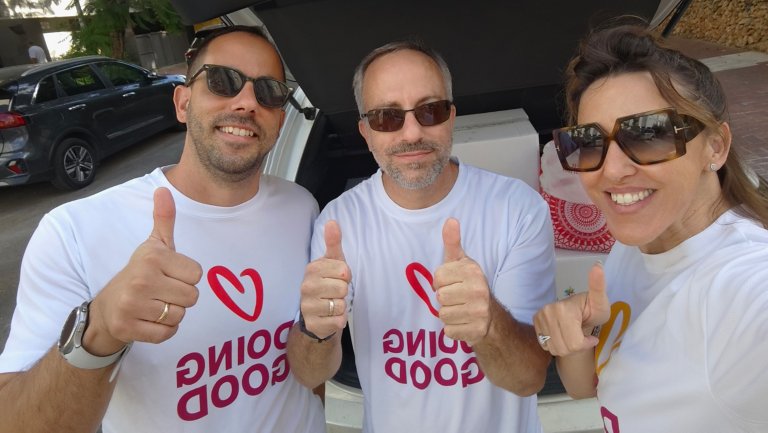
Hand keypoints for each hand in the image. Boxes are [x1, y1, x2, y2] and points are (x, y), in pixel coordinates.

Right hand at [85, 187, 201, 354]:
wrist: (106, 308)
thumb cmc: (139, 273)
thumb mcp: (153, 245)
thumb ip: (164, 219)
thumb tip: (164, 190)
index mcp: (152, 258)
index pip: (197, 274)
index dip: (187, 277)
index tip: (169, 275)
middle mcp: (141, 280)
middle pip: (192, 297)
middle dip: (181, 297)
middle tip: (162, 292)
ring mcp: (132, 305)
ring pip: (180, 316)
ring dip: (171, 314)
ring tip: (154, 305)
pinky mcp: (128, 328)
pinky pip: (167, 334)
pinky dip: (163, 330)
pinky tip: (149, 320)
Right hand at [299, 220, 349, 339]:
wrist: (317, 315)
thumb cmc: (328, 284)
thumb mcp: (333, 262)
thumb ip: (333, 243)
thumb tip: (332, 221)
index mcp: (312, 269)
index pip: (343, 270)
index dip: (345, 276)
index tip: (337, 278)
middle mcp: (305, 287)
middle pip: (343, 288)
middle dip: (343, 292)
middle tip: (334, 293)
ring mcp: (307, 306)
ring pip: (341, 305)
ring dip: (341, 306)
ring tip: (331, 304)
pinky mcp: (313, 324)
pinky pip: (338, 321)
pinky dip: (339, 320)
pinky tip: (329, 317)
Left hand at [433, 218, 490, 345]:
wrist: (491, 317)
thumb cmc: (469, 286)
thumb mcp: (461, 262)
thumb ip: (452, 242)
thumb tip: (450, 220)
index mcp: (473, 271)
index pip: (437, 277)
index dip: (440, 282)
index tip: (452, 283)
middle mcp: (479, 290)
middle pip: (439, 297)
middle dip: (444, 299)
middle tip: (457, 298)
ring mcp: (479, 312)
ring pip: (442, 314)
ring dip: (448, 315)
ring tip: (461, 310)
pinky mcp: (476, 331)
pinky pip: (448, 331)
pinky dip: (453, 329)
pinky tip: (464, 323)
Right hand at [533, 262, 610, 355]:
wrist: (580, 311)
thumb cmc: (593, 309)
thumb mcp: (600, 301)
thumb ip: (598, 286)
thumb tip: (598, 264)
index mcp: (562, 309)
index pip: (575, 342)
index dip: (585, 344)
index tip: (592, 338)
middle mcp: (547, 312)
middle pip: (564, 347)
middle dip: (576, 347)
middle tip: (582, 337)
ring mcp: (539, 318)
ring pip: (554, 349)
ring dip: (567, 347)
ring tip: (574, 336)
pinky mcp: (535, 323)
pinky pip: (546, 346)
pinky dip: (557, 345)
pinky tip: (563, 337)